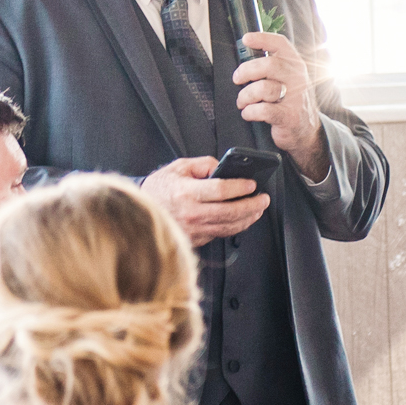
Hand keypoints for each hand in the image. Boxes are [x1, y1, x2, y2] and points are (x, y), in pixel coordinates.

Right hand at [142, 156, 269, 247]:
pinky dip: (235, 227)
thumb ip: (203, 164)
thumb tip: (223, 168)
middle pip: (230, 212)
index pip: (221, 190)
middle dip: (252, 205)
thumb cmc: (159, 188)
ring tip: (258, 209)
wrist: (141, 210)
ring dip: (248, 218)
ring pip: (228, 227)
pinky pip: (220, 234)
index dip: (240, 187)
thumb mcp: (178, 167)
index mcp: (186, 192)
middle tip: (263, 199)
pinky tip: (243, 219)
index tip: (252, 184)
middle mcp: (191, 213)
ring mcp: (193, 229)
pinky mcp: (195, 240)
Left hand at [232, 32, 326, 179]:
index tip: (246, 39)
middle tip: (237, 79)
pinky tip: (248, 113)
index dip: (262, 38)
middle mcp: (298, 79)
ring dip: (246, 95)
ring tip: (242, 102)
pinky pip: (263, 110)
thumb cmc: (291, 102)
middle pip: (269, 65)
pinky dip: (250, 112)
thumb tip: (246, 55)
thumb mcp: (288, 80)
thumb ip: (273, 67)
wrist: (306, 132)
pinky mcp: (289, 117)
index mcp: (296, 66)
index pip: (281, 44)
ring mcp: (295, 98)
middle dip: (246, 71)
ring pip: (263, 88)